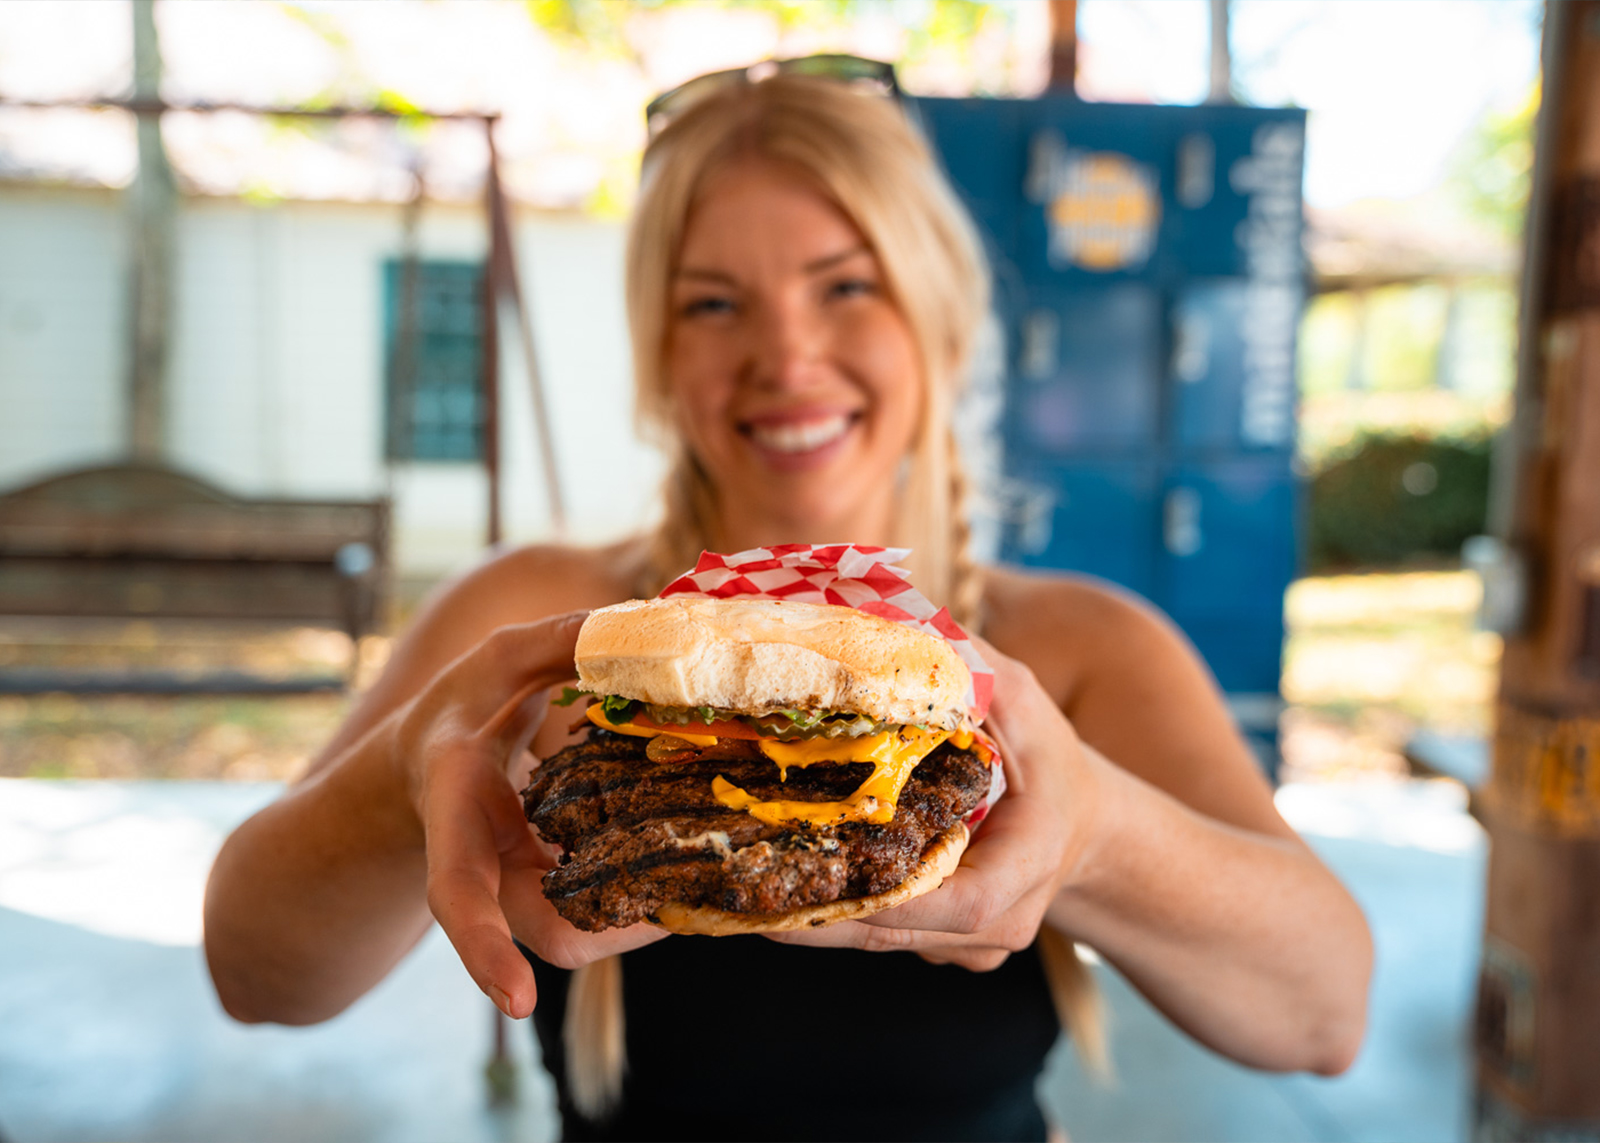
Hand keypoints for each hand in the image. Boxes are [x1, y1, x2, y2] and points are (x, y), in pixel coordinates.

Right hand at [394, 612, 664, 1017]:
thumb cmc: (458, 709)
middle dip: (618, 934)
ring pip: (583, 930)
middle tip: (688, 903)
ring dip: (644, 913)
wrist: (422, 763)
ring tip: (707, 874)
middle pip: (546, 933)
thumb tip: (636, 623)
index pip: (455, 891)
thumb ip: (555, 643)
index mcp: (456, 807)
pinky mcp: (550, 886)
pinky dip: (643, 887)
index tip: (518, 1004)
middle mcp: (485, 863)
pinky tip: (692, 850)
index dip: (481, 949)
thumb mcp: (495, 660)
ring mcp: (519, 884)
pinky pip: (598, 904)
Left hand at [766, 639, 1093, 969]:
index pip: (965, 904)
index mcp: (1029, 865)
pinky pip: (883, 934)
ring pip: (881, 939)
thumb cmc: (1048, 761)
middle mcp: (1001, 922)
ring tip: (739, 887)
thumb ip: (972, 673)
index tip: (825, 882)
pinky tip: (781, 880)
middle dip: (819, 916)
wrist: (1078, 824)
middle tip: (742, 892)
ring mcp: (971, 947)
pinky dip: (835, 909)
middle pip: (899, 932)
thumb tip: (904, 628)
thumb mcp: (1024, 705)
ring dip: (812, 916)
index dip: (894, 901)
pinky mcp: (944, 946)